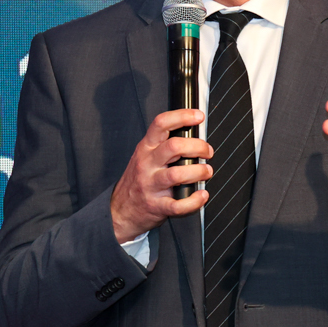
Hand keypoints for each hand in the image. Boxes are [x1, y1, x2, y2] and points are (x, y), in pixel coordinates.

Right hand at [110, 108, 212, 241]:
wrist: (120, 210)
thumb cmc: (138, 181)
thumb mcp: (145, 156)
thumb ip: (164, 146)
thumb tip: (194, 135)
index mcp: (146, 148)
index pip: (161, 124)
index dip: (182, 116)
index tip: (198, 116)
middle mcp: (147, 164)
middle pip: (174, 146)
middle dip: (198, 146)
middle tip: (207, 151)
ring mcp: (151, 185)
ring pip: (177, 174)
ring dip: (199, 171)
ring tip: (206, 172)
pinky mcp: (156, 206)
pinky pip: (178, 205)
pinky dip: (195, 201)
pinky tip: (201, 195)